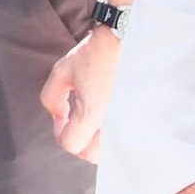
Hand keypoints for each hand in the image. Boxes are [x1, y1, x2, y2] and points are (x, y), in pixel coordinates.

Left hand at [40, 24, 119, 158]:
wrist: (128, 39)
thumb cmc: (95, 54)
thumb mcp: (62, 71)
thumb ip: (51, 98)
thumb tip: (59, 116)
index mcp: (93, 114)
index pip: (70, 144)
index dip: (59, 131)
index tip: (62, 116)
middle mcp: (115, 124)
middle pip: (90, 154)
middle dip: (78, 140)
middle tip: (74, 121)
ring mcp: (132, 123)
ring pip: (110, 151)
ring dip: (96, 140)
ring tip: (92, 119)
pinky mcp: (143, 119)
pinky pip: (127, 139)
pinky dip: (115, 135)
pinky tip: (109, 117)